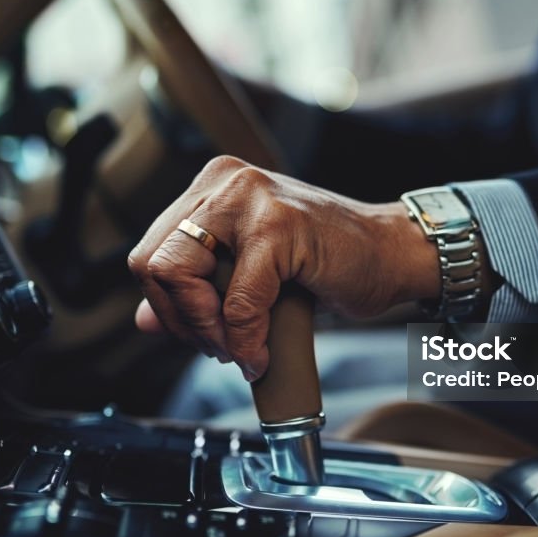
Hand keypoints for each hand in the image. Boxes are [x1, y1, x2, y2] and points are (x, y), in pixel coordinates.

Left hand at [126, 155, 442, 379]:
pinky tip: (260, 354)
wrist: (392, 255)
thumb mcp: (249, 273)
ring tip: (240, 349)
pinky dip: (244, 341)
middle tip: (219, 347)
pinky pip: (236, 303)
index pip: (149, 252)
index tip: (201, 333)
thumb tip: (144, 322)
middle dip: (181, 321)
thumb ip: (197, 288)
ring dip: (207, 332)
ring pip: (181, 277)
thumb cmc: (329, 262)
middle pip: (153, 263)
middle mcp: (225, 182)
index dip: (166, 306)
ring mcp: (250, 198)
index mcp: (213, 187)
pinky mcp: (278, 227)